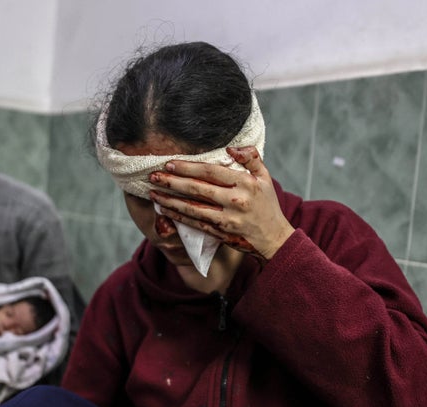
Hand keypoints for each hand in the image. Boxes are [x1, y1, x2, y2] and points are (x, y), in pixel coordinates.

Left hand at [148, 146, 294, 259]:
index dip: (188, 167)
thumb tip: (231, 148)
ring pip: (192, 208)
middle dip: (172, 182)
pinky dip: (178, 216)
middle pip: (197, 189)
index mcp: (244, 183)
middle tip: (153, 176)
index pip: (210, 172)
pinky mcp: (220, 233)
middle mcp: (234, 201)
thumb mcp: (265, 177)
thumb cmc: (267, 204)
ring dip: (169, 200)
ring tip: (153, 193)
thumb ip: (250, 158)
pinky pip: (194, 223)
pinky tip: (164, 209)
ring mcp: (226, 219)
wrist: (273, 239)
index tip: (169, 163)